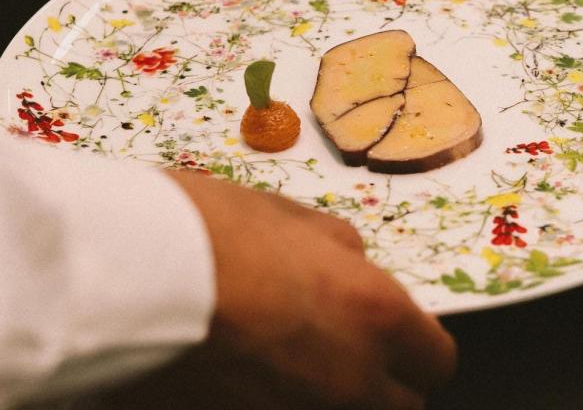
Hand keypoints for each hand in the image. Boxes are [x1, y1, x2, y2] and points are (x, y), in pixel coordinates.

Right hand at [167, 171, 455, 409]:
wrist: (119, 277)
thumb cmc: (209, 231)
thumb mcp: (293, 218)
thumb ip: (341, 252)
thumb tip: (354, 265)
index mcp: (377, 317)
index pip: (437, 362)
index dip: (419, 349)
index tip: (397, 338)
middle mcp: (351, 382)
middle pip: (400, 407)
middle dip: (386, 386)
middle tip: (348, 356)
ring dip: (334, 399)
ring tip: (292, 368)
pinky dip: (279, 406)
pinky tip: (247, 381)